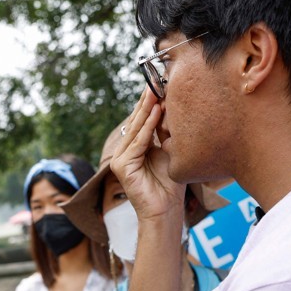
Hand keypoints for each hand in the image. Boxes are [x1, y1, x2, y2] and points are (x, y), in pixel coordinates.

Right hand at [110, 90, 187, 221]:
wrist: (166, 209)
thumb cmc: (170, 184)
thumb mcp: (169, 150)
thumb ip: (165, 131)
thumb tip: (168, 105)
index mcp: (135, 147)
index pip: (142, 120)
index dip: (150, 102)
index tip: (160, 83)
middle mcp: (124, 151)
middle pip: (137, 121)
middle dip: (147, 101)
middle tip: (157, 80)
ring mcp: (120, 159)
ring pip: (137, 129)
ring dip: (148, 109)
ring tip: (157, 91)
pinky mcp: (121, 167)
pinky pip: (137, 143)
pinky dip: (148, 127)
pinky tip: (156, 111)